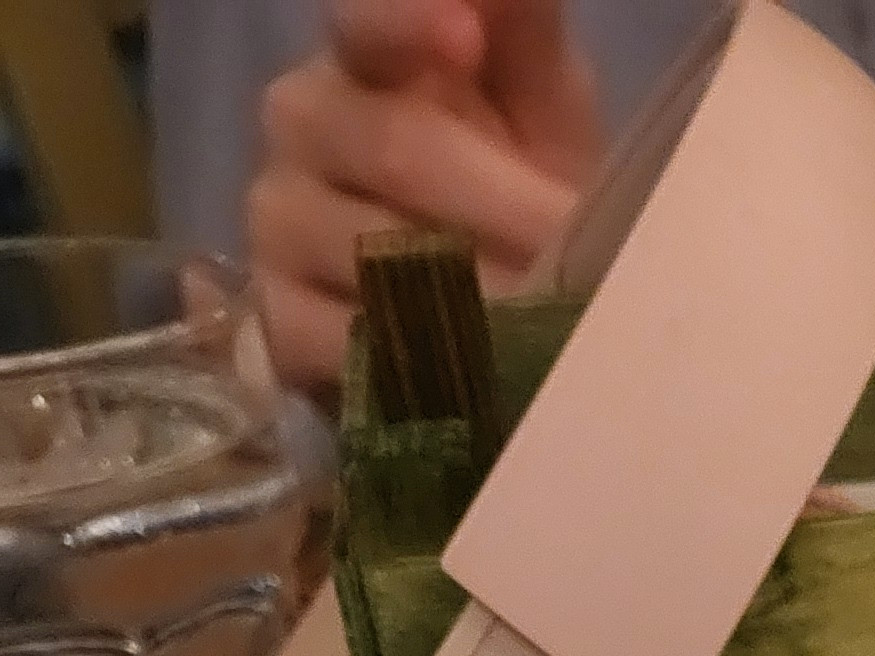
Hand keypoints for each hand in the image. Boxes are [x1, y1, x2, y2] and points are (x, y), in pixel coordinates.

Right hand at [250, 0, 603, 395]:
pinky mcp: (277, 319)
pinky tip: (480, 378)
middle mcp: (302, 121)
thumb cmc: (515, 182)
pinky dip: (426, 364)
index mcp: (362, 55)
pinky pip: (350, 343)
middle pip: (396, 149)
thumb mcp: (536, 102)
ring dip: (475, 294)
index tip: (466, 40)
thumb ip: (523, 27)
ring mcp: (277, 219)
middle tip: (574, 251)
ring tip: (545, 325)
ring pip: (375, 254)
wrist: (490, 307)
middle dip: (501, 205)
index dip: (410, 26)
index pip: (366, 22)